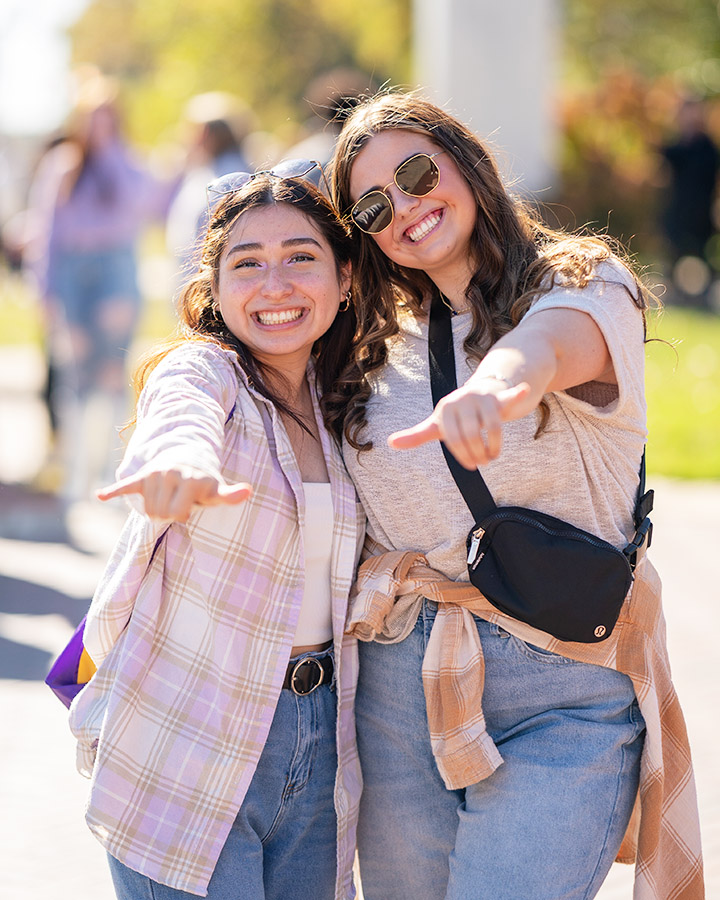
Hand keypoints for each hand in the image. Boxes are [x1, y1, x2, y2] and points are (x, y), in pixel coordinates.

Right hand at [97, 466, 251, 521]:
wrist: (187, 460)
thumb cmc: (203, 484)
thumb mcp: (216, 491)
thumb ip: (230, 495)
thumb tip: (247, 492)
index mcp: (190, 479)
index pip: (176, 514)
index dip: (182, 515)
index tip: (189, 506)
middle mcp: (171, 473)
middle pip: (159, 514)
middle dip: (167, 514)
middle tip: (177, 503)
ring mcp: (155, 473)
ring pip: (146, 509)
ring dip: (155, 509)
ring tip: (167, 498)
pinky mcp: (141, 475)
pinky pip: (125, 484)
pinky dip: (112, 491)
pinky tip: (100, 495)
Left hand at [388, 379, 530, 468]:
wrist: (480, 392)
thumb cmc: (456, 416)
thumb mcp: (437, 425)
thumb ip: (416, 435)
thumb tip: (389, 443)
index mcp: (445, 408)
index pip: (454, 439)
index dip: (463, 455)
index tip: (470, 466)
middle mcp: (461, 399)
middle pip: (472, 435)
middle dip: (478, 454)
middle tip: (483, 463)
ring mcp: (481, 397)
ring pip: (492, 427)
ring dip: (494, 447)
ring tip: (493, 456)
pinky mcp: (500, 397)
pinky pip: (508, 396)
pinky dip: (516, 393)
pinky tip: (522, 390)